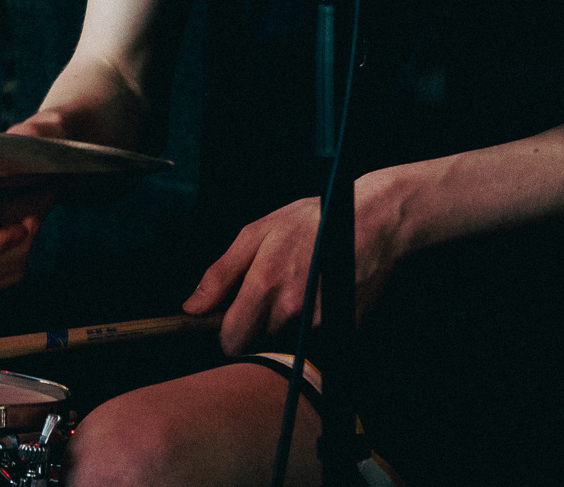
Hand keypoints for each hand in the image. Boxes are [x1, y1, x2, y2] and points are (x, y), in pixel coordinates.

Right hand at [0, 118, 66, 292]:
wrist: (40, 165)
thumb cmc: (36, 148)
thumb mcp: (37, 138)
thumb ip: (32, 135)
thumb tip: (29, 136)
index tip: (23, 228)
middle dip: (12, 252)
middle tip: (32, 226)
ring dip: (12, 265)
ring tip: (30, 235)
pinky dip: (8, 276)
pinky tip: (24, 253)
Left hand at [181, 176, 409, 354]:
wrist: (371, 222)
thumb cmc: (311, 221)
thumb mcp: (256, 233)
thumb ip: (220, 274)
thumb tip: (192, 307)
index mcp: (264, 285)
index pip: (232, 341)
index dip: (228, 334)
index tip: (231, 321)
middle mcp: (292, 310)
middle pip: (259, 340)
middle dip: (258, 323)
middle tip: (272, 289)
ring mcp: (319, 322)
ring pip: (287, 339)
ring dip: (286, 321)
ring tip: (298, 284)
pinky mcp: (342, 327)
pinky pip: (315, 336)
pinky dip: (312, 321)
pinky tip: (318, 292)